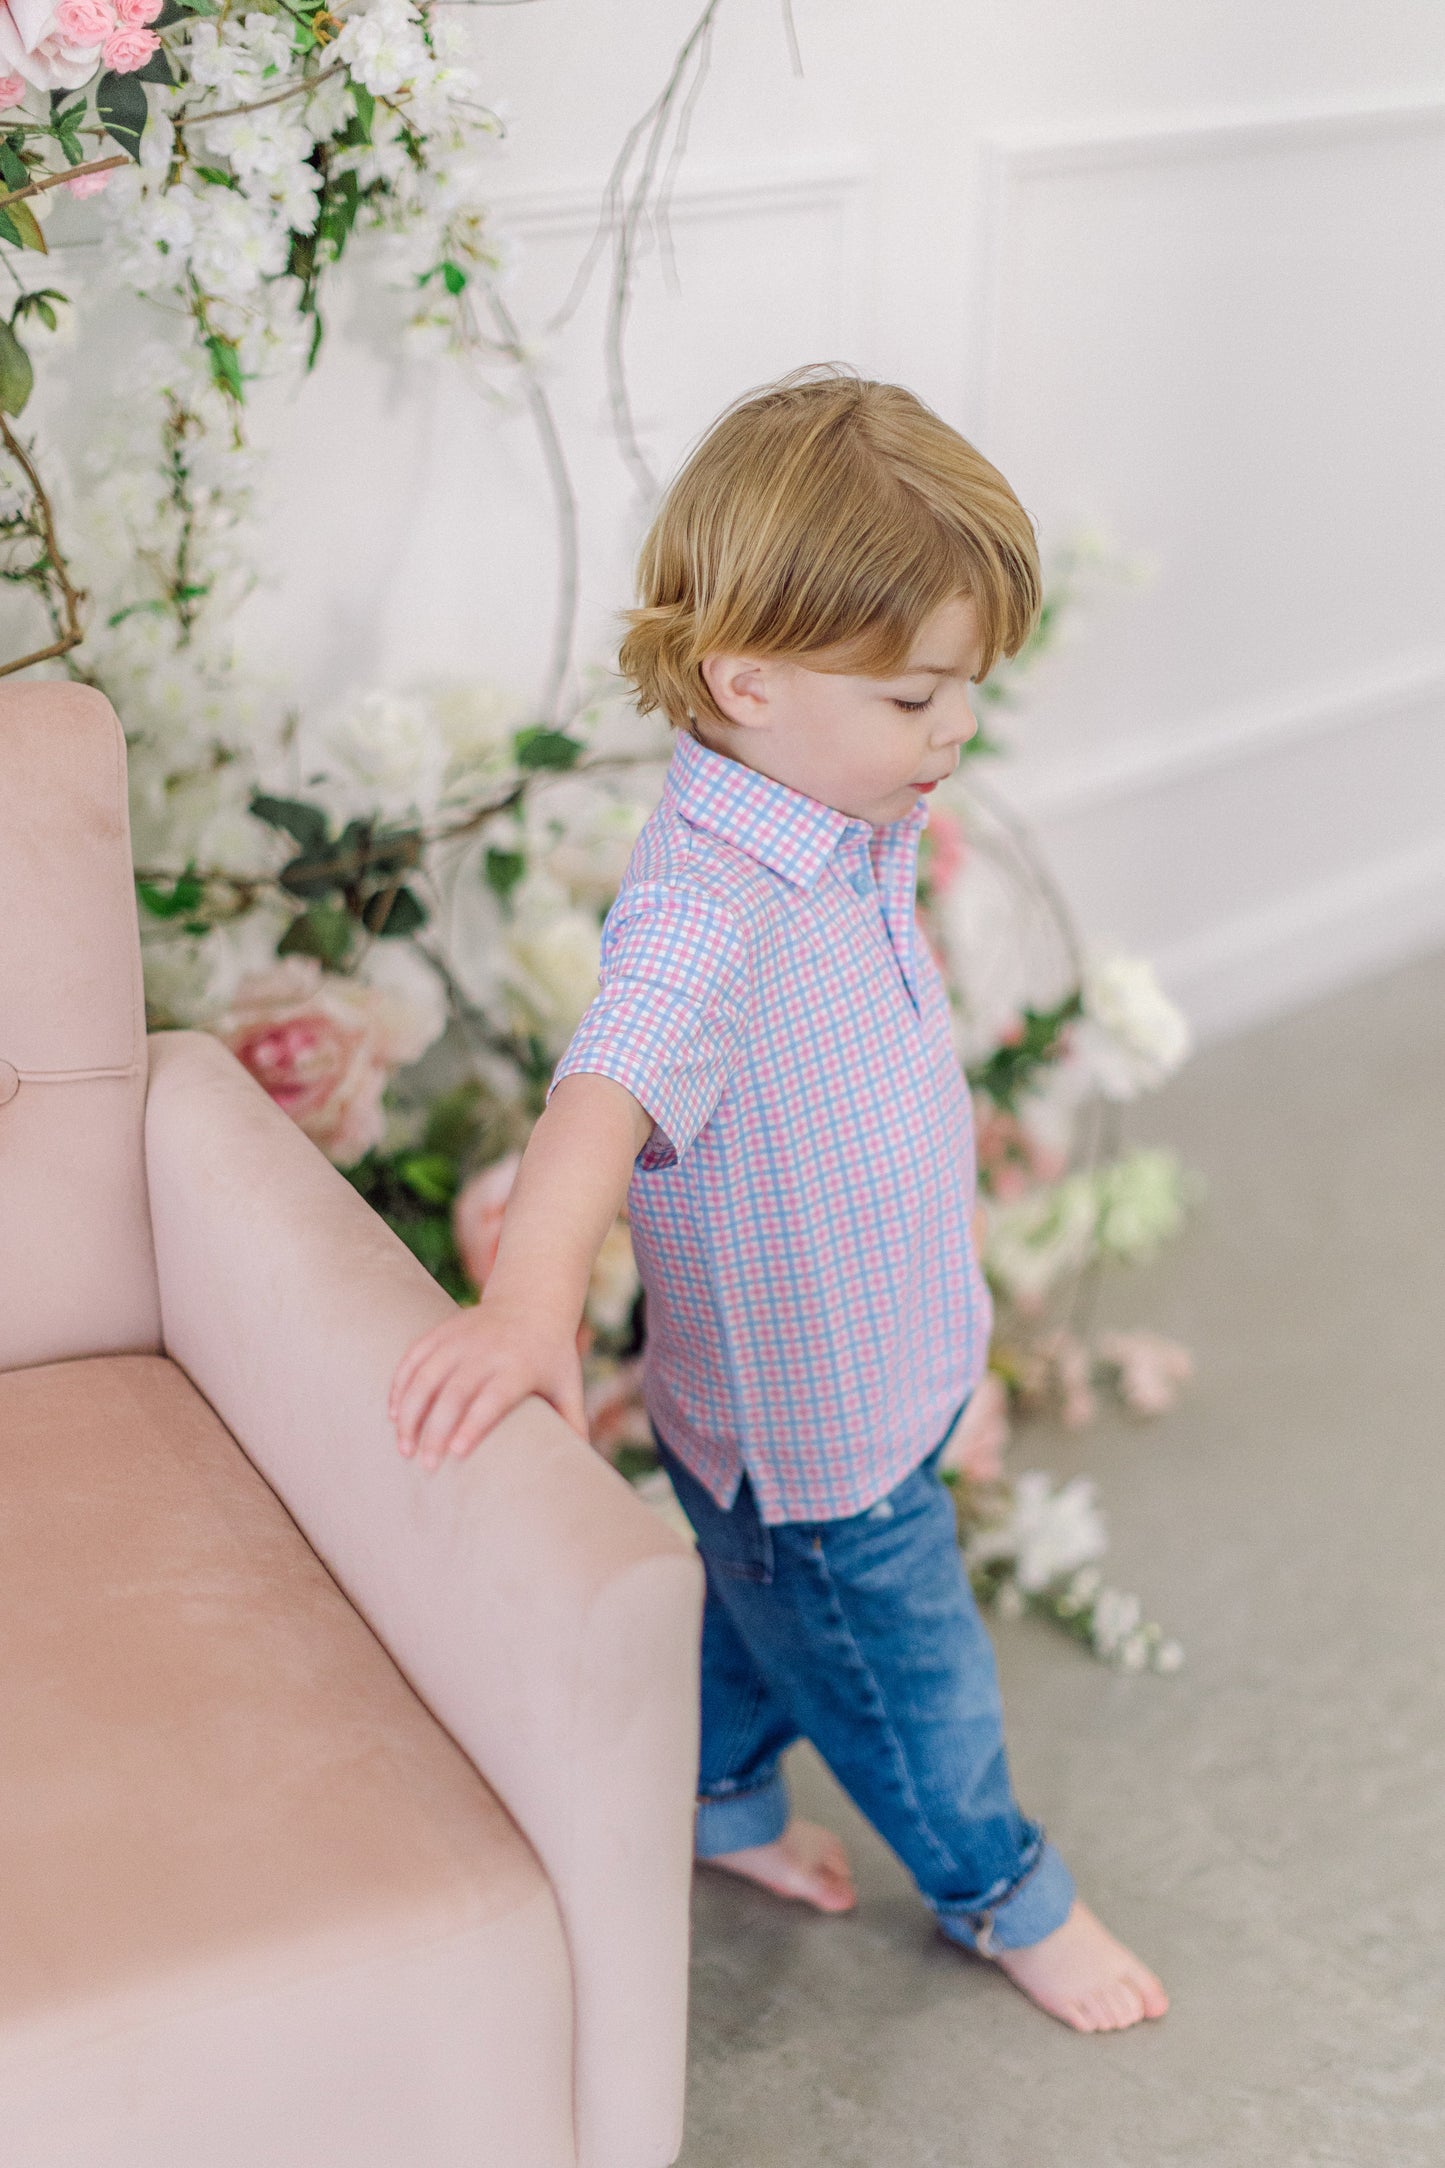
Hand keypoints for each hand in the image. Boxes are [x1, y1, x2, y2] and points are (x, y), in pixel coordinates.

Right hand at [388, 1296, 587, 1470]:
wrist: (532, 1301)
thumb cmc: (551, 1356)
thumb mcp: (568, 1384)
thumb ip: (573, 1422)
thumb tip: (582, 1466)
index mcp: (518, 1366)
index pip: (491, 1397)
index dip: (473, 1424)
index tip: (456, 1453)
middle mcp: (485, 1350)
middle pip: (453, 1392)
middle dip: (435, 1429)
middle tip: (425, 1465)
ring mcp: (459, 1339)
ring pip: (425, 1376)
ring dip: (408, 1412)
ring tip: (403, 1447)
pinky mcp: (440, 1332)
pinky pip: (413, 1358)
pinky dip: (399, 1386)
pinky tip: (392, 1414)